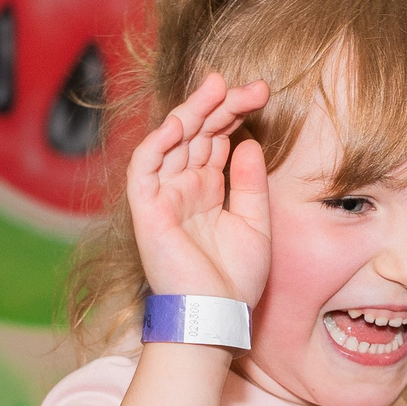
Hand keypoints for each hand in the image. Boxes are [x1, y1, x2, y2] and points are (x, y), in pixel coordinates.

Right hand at [128, 72, 272, 307]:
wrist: (216, 318)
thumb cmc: (235, 281)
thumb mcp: (256, 225)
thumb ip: (251, 184)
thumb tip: (249, 143)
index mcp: (208, 190)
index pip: (215, 139)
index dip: (234, 113)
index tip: (261, 95)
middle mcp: (184, 188)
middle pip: (196, 133)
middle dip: (220, 105)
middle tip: (251, 87)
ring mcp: (164, 196)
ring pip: (171, 140)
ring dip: (192, 111)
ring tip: (218, 88)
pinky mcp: (146, 210)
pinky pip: (145, 167)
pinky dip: (158, 142)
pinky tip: (181, 122)